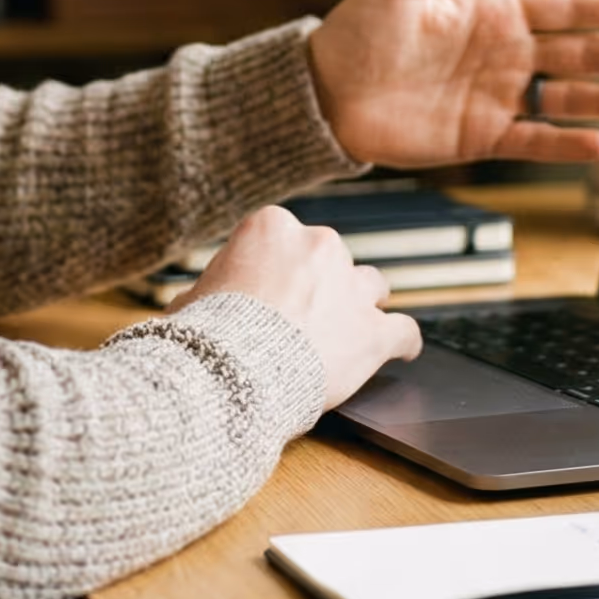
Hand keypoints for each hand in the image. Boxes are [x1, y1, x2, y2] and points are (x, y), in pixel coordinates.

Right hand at [177, 206, 421, 409]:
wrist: (233, 371)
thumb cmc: (207, 336)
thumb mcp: (195, 296)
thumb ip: (214, 289)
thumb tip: (200, 302)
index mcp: (273, 227)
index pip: (284, 238)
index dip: (278, 268)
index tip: (271, 290)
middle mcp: (319, 246)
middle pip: (330, 259)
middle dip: (321, 284)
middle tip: (302, 318)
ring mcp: (351, 287)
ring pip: (371, 286)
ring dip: (361, 305)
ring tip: (351, 328)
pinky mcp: (373, 331)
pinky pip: (403, 331)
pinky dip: (402, 341)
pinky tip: (402, 348)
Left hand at [305, 0, 598, 167]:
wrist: (322, 94)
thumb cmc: (358, 30)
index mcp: (494, 10)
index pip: (568, 7)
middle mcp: (506, 53)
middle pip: (583, 53)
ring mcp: (497, 96)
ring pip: (569, 98)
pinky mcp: (481, 137)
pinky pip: (532, 141)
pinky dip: (566, 144)